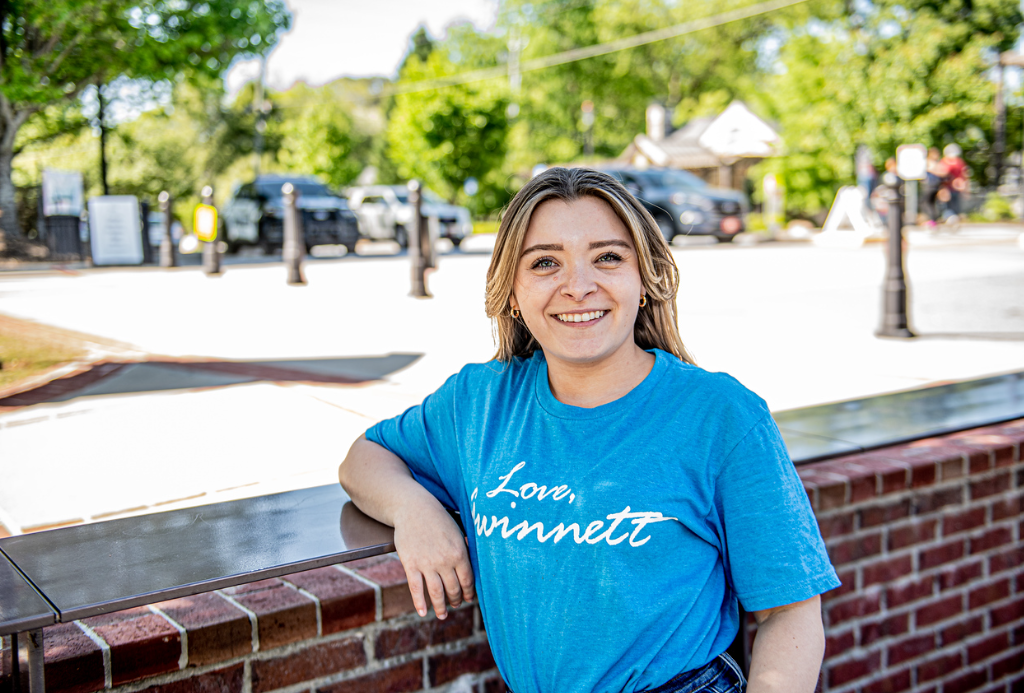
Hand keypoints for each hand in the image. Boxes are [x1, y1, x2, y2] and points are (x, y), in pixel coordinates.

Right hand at [393, 496, 475, 618]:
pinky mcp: (410, 565)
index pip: (468, 581)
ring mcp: (426, 564)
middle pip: (453, 589)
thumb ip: (465, 550)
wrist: (414, 509)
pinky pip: (416, 589)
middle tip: (456, 604)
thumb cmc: (438, 519)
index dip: (469, 593)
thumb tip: (475, 567)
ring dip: (441, 607)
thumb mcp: (458, 531)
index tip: (469, 598)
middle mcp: (444, 561)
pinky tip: (423, 612)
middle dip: (456, 600)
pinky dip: (420, 603)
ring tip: (442, 614)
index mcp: (459, 553)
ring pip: (436, 593)